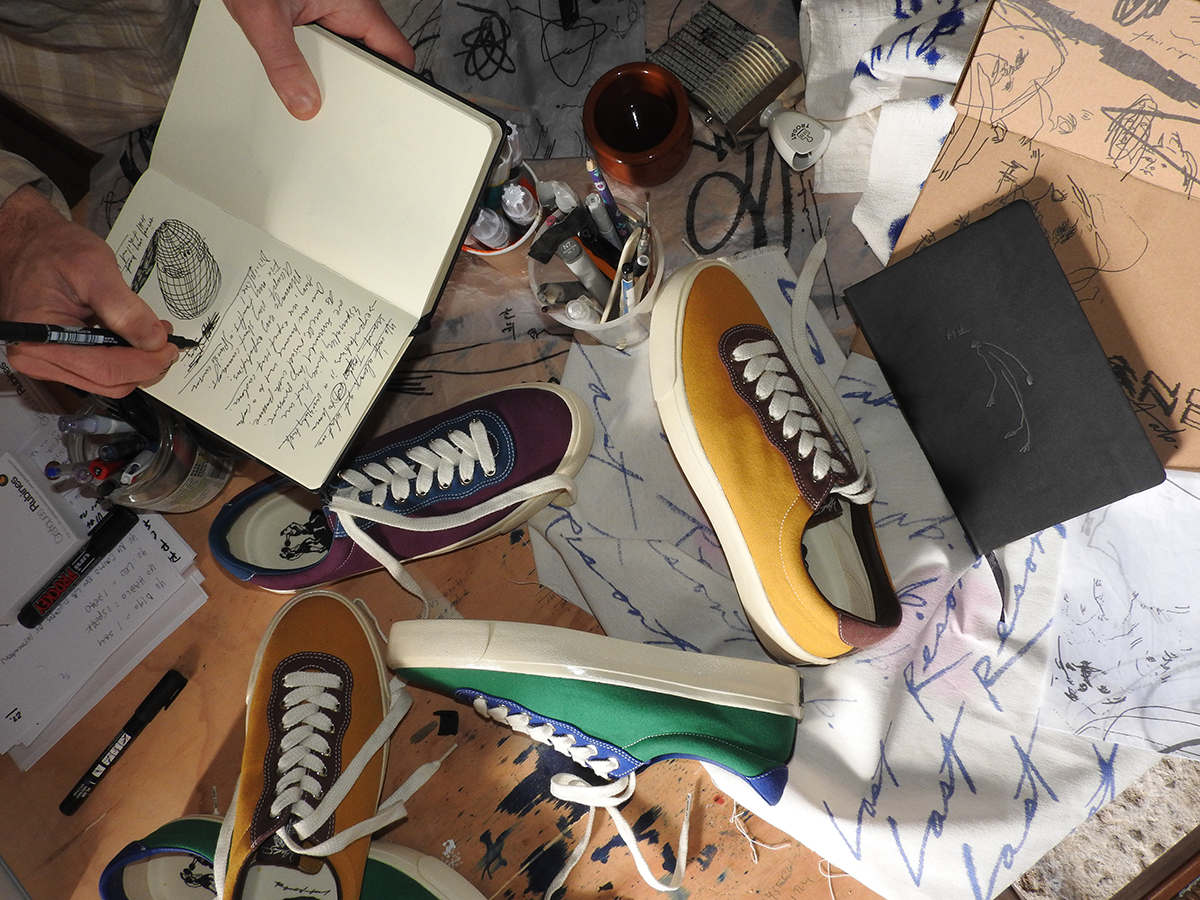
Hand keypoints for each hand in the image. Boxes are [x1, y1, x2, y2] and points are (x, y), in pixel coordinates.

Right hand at [0, 186, 178, 397]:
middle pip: (108, 382)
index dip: (145, 363)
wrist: (29, 244)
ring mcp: (46, 362)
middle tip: (166, 340)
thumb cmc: (52, 249)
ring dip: (136, 363)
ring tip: (152, 335)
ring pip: (106, 382)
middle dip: (144, 364)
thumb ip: (124, 308)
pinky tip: (133, 338)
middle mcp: (37, 358)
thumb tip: (154, 339)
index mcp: (41, 338)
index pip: (105, 370)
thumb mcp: (94, 268)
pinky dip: (122, 358)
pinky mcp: (57, 359)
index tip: (170, 348)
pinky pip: (98, 371)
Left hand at [223, 0, 415, 119]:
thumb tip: (301, 101)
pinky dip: (311, 65)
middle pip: (368, 61)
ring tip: (308, 84)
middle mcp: (347, 10)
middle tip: (336, 100)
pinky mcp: (313, 16)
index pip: (395, 53)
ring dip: (327, 75)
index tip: (387, 108)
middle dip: (353, 85)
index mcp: (354, 6)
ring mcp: (331, 13)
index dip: (395, 84)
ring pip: (343, 58)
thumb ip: (282, 61)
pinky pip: (322, 50)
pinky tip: (296, 72)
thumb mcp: (263, 17)